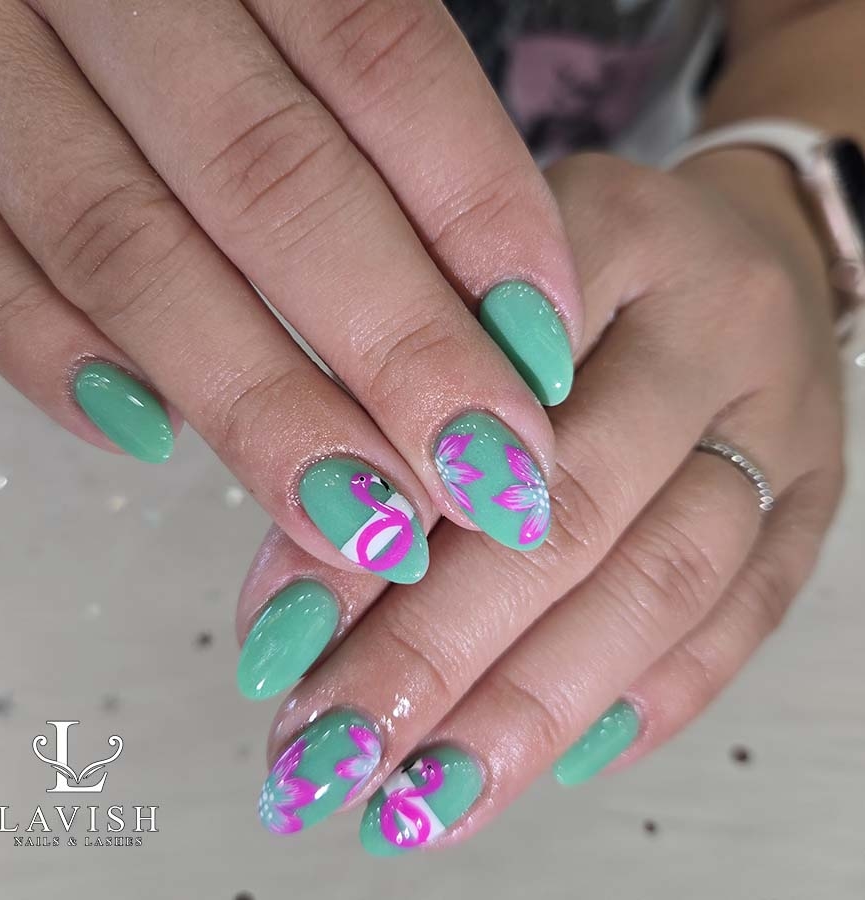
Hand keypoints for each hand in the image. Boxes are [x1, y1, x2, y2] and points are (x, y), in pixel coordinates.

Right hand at [0, 0, 580, 583]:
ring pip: (123, 243)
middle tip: (482, 476)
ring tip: (361, 513)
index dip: (477, 213)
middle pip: (270, 179)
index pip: (382, 60)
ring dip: (254, 399)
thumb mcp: (278, 0)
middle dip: (393, 348)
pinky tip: (151, 438)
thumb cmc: (186, 0)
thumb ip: (368, 116)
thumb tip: (485, 304)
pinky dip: (54, 357)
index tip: (542, 355)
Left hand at [234, 151, 844, 846]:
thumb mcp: (476, 273)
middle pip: (576, 509)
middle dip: (442, 651)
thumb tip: (300, 572)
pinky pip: (744, 617)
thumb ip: (390, 397)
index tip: (281, 637)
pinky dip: (645, 699)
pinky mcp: (814, 499)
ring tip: (422, 794)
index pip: (483, 393)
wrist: (741, 248)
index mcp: (615, 231)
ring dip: (532, 709)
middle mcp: (714, 325)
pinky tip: (553, 759)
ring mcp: (781, 421)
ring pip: (662, 584)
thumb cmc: (583, 269)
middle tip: (336, 750)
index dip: (381, 527)